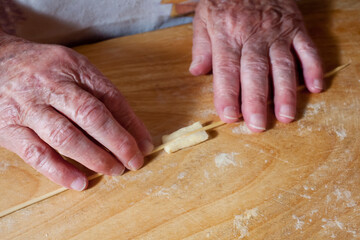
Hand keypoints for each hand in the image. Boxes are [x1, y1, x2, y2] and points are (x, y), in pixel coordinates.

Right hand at [0, 33, 152, 189]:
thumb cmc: (42, 69)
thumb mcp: (74, 70)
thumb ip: (102, 96)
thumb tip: (134, 130)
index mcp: (72, 68)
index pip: (110, 97)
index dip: (131, 123)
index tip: (145, 144)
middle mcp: (50, 86)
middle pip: (90, 115)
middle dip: (118, 142)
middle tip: (134, 161)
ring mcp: (28, 108)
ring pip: (65, 136)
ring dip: (94, 158)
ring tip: (114, 170)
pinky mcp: (9, 129)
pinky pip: (36, 153)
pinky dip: (60, 171)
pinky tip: (80, 182)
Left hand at [190, 0, 322, 131]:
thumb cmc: (226, 0)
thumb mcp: (204, 17)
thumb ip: (201, 46)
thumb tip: (197, 72)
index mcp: (227, 35)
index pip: (226, 69)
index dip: (227, 94)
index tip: (228, 116)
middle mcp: (253, 36)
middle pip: (255, 72)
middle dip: (256, 100)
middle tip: (258, 126)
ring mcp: (277, 33)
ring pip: (283, 65)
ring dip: (285, 92)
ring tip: (286, 116)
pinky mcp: (296, 28)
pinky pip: (308, 48)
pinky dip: (313, 67)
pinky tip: (315, 88)